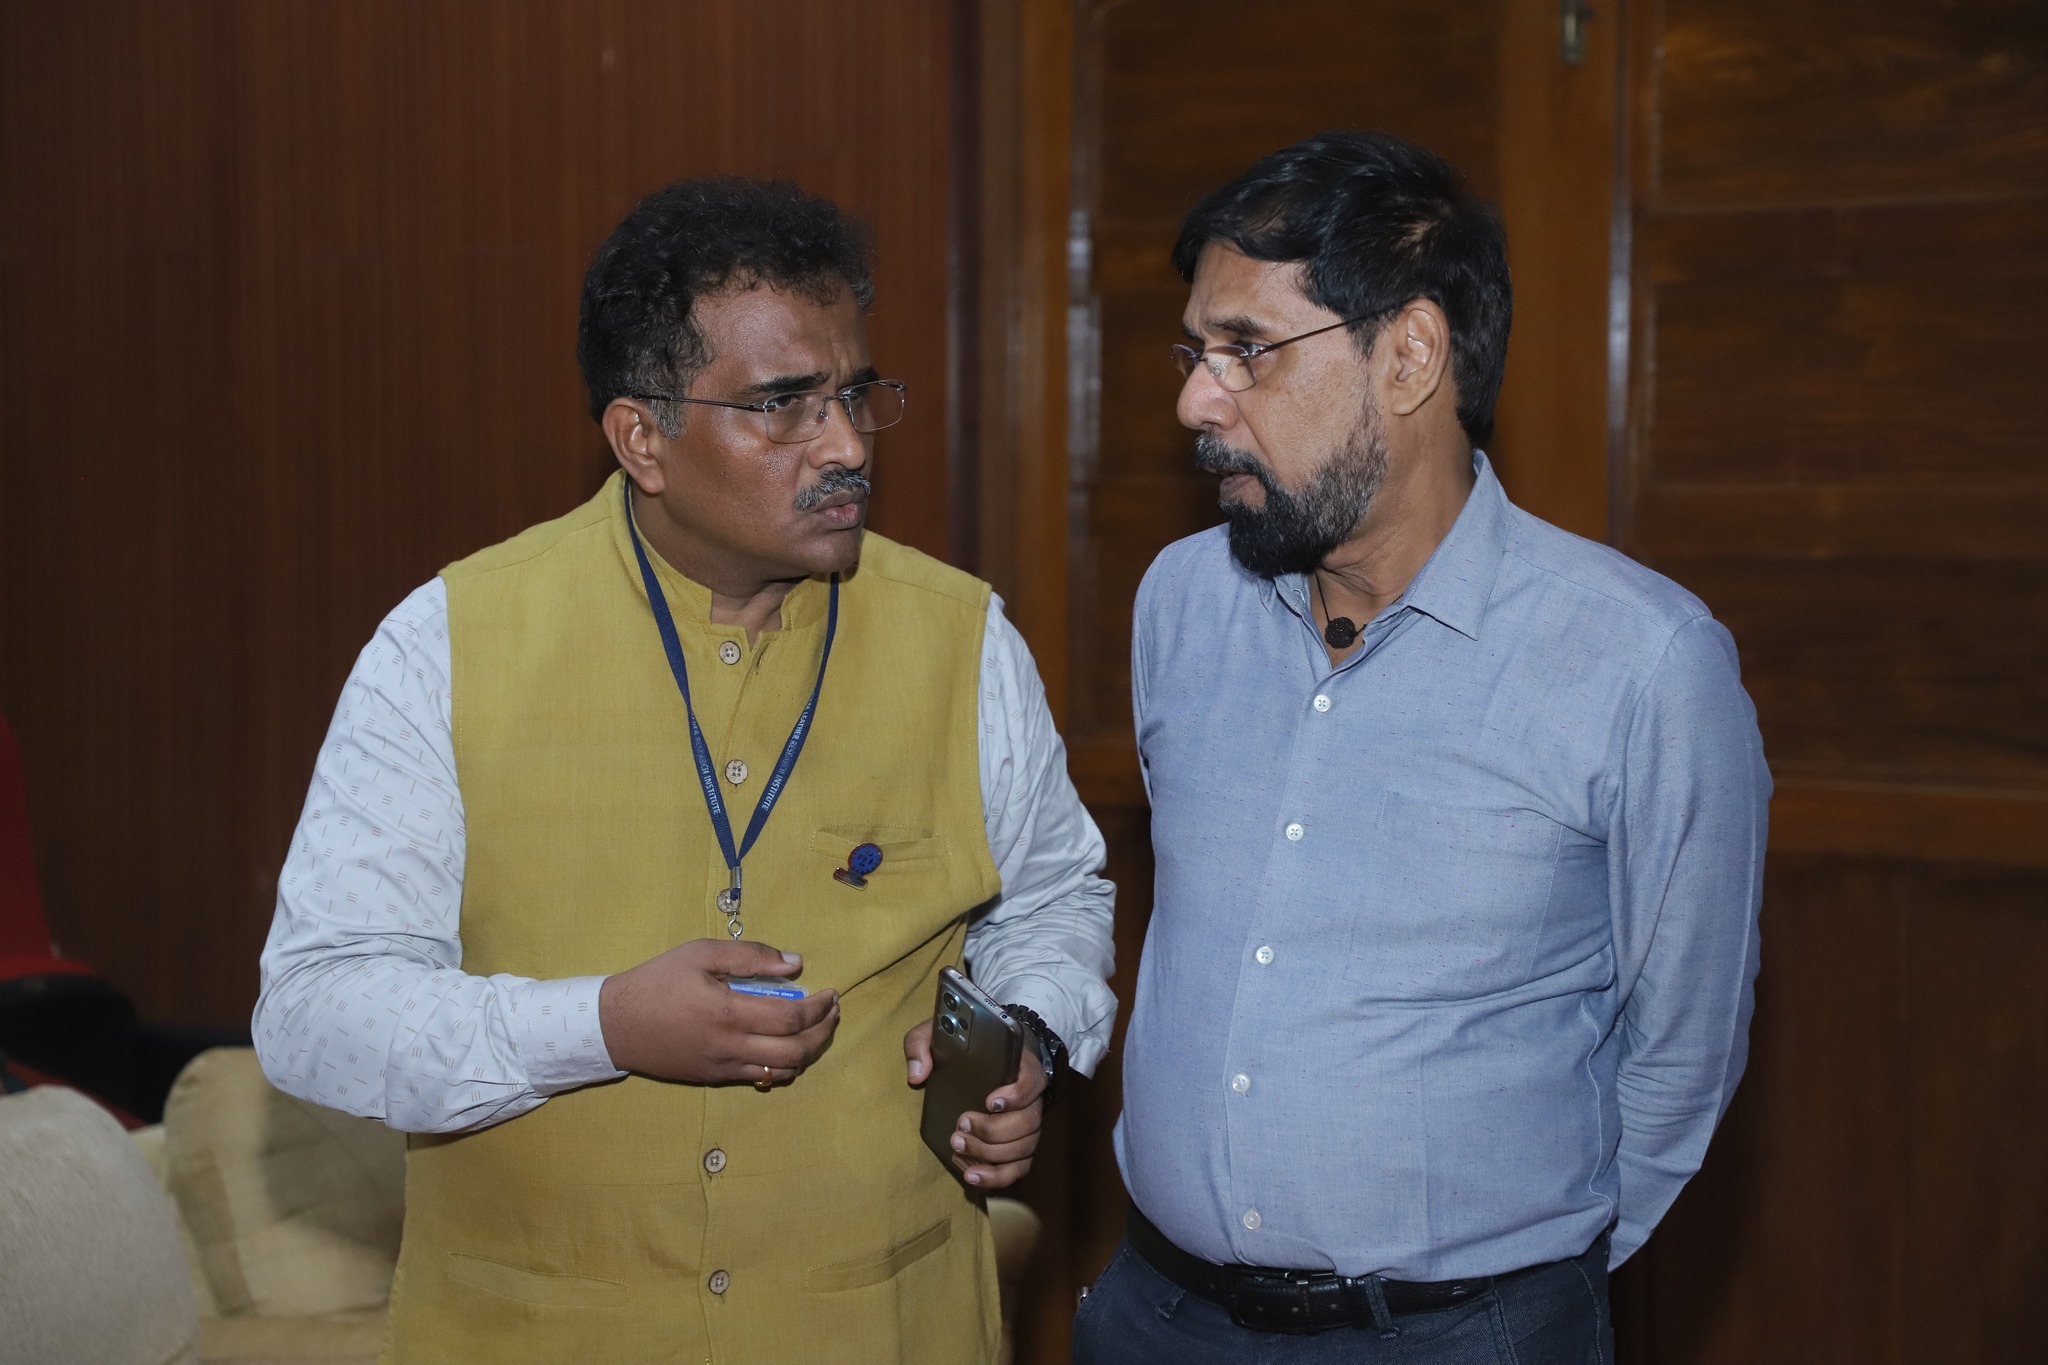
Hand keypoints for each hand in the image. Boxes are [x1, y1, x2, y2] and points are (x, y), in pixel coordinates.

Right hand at [599, 939, 837, 1085]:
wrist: (614, 1025)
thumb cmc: (657, 982)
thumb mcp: (699, 954)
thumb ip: (750, 956)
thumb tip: (795, 962)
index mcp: (728, 1013)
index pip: (791, 1017)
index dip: (820, 1007)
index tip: (831, 993)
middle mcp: (730, 1047)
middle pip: (796, 1051)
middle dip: (824, 1032)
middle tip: (833, 1012)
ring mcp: (722, 1068)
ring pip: (782, 1071)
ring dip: (809, 1052)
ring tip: (818, 1029)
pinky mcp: (714, 1079)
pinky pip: (759, 1080)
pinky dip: (783, 1066)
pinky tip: (788, 1048)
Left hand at [903, 1019, 1047, 1188]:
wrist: (991, 1054)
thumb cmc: (968, 1044)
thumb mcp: (940, 1033)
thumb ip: (923, 1043)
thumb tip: (917, 1074)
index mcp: (1020, 1066)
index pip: (1032, 1081)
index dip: (1017, 1094)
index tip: (990, 1101)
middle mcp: (1031, 1098)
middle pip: (1027, 1122)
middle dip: (993, 1131)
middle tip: (961, 1123)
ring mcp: (1027, 1123)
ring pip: (1024, 1148)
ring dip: (992, 1155)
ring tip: (958, 1147)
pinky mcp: (1019, 1145)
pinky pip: (1019, 1167)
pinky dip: (998, 1176)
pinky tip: (972, 1176)